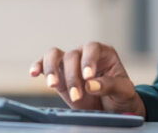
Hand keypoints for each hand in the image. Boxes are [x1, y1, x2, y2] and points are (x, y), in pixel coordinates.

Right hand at [31, 42, 145, 117]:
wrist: (111, 108)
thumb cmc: (120, 96)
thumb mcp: (124, 91)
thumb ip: (109, 85)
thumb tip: (91, 84)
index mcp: (104, 53)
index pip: (93, 48)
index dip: (88, 60)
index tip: (88, 77)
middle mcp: (84, 55)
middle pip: (72, 55)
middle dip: (73, 77)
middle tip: (78, 95)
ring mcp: (69, 64)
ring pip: (55, 55)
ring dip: (52, 69)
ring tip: (53, 84)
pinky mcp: (58, 75)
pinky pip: (44, 65)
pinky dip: (38, 66)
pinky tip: (34, 73)